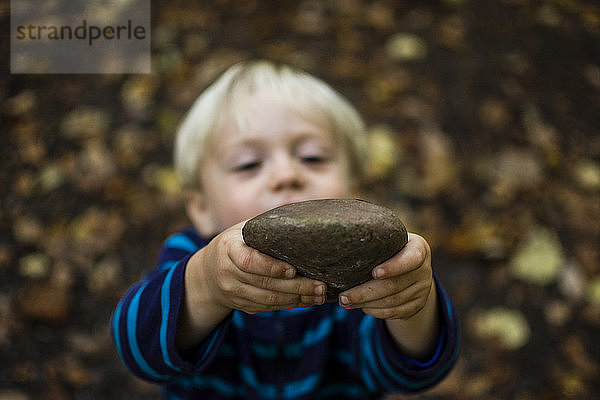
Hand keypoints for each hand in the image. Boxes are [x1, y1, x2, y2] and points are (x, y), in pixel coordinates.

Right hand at [191, 221, 325, 314]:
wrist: (207, 272)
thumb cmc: (235, 243)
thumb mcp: (243, 230)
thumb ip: (265, 229)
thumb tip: (301, 221)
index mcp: (228, 249)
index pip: (248, 261)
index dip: (271, 267)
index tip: (293, 270)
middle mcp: (228, 274)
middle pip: (264, 284)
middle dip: (296, 287)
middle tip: (321, 285)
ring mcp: (234, 293)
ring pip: (269, 300)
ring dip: (297, 299)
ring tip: (320, 294)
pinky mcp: (242, 306)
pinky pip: (268, 308)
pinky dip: (290, 305)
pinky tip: (307, 300)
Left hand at [338, 233, 432, 319]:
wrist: (412, 266)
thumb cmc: (391, 246)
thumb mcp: (389, 238)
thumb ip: (375, 238)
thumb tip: (343, 241)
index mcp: (418, 248)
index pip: (411, 258)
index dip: (393, 267)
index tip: (374, 273)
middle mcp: (425, 269)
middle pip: (394, 285)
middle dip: (365, 292)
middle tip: (343, 296)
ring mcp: (423, 289)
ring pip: (392, 302)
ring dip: (366, 304)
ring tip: (345, 302)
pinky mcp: (418, 305)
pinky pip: (395, 312)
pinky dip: (376, 311)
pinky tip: (361, 307)